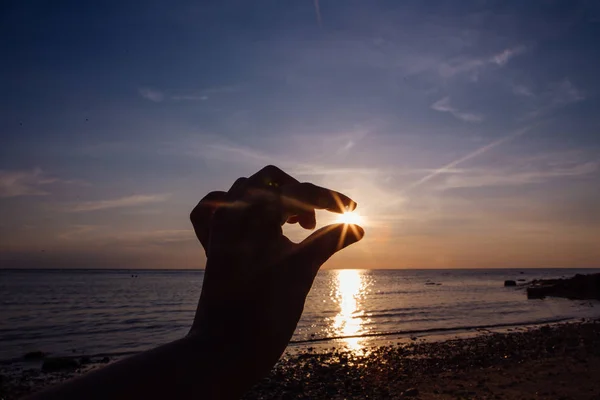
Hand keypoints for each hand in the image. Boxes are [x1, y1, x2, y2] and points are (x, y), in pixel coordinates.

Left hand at [189, 165, 363, 397]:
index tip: (352, 209)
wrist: (225, 349)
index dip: (328, 197)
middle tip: (313, 222)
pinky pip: (217, 209)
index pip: (297, 190)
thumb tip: (359, 227)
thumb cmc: (265, 311)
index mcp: (253, 213)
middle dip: (298, 193)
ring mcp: (218, 227)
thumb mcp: (303, 269)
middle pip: (268, 180)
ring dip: (272, 198)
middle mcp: (230, 213)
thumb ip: (330, 239)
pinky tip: (256, 223)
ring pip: (244, 190)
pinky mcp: (214, 244)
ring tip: (293, 224)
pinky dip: (239, 209)